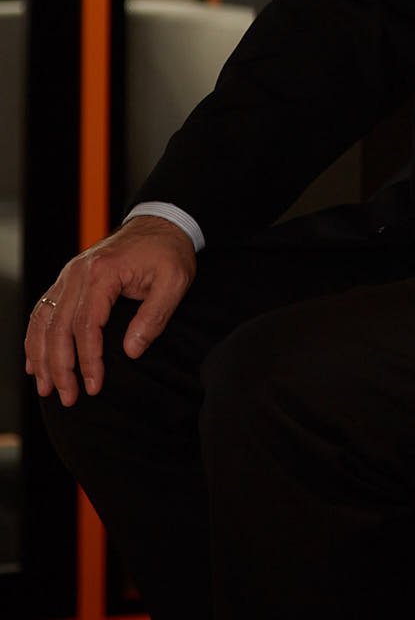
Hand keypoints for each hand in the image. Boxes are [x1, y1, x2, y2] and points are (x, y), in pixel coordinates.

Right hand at [24, 215, 196, 406]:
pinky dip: (36, 337)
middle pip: (59, 327)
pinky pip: (43, 310)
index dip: (88, 360)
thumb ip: (154, 317)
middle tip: (68, 397)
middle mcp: (78, 272)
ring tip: (46, 388)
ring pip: (44, 321)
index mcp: (103, 272)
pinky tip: (35, 361)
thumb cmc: (168, 251)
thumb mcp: (174, 281)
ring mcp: (69, 275)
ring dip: (42, 357)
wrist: (160, 222)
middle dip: (60, 367)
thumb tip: (131, 351)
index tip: (94, 386)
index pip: (86, 325)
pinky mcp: (68, 279)